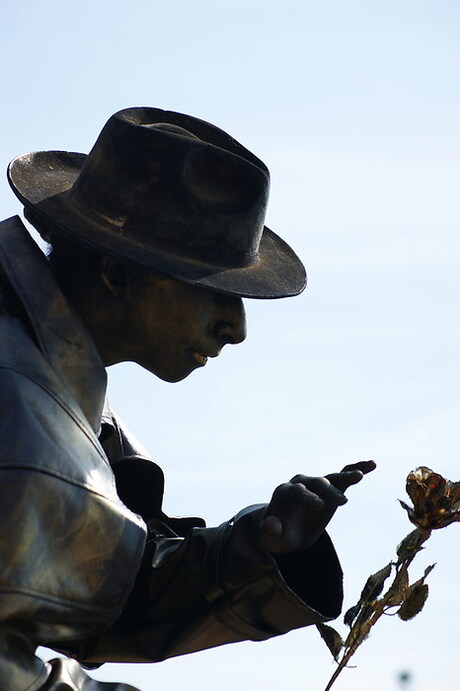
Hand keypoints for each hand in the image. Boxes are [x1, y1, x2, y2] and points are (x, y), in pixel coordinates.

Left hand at [259, 460, 375, 554]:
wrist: (285, 529)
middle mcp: (301, 483)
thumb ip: (269, 532)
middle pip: (316, 483)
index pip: (297, 492)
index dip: (307, 498)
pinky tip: (371, 465)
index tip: (320, 507)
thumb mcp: (270, 538)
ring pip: (332, 477)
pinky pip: (344, 476)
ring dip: (346, 475)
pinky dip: (356, 469)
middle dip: (329, 491)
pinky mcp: (330, 488)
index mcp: (285, 493)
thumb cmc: (277, 535)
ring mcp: (317, 484)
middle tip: (342, 502)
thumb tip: (271, 525)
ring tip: (360, 476)